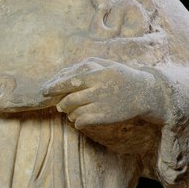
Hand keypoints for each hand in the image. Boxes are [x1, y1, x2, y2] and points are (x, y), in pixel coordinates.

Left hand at [42, 60, 167, 129]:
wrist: (144, 93)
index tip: (44, 91)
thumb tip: (65, 72)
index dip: (54, 87)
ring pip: (73, 112)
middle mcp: (97, 89)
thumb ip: (87, 66)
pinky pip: (81, 122)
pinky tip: (81, 119)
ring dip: (70, 113)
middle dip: (61, 103)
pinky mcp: (104, 117)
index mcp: (97, 75)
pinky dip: (77, 122)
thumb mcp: (107, 65)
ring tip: (73, 112)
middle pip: (68, 99)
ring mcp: (100, 104)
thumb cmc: (122, 77)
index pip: (69, 81)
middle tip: (60, 105)